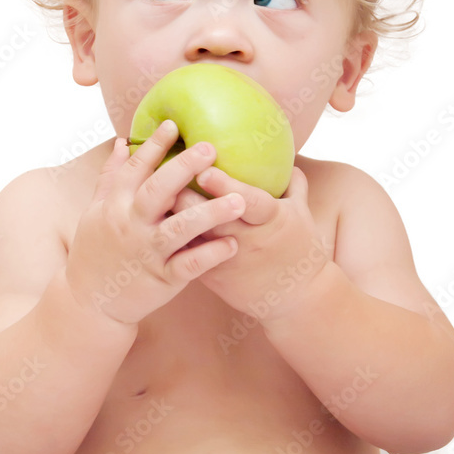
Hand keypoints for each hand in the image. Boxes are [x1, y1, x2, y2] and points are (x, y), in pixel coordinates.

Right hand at [64, 123, 246, 325]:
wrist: (88, 302)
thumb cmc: (96, 250)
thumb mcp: (95, 211)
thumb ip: (111, 177)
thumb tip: (123, 142)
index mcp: (115, 205)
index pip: (135, 169)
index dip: (154, 146)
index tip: (174, 124)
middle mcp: (130, 225)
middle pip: (158, 190)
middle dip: (184, 168)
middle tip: (211, 148)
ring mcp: (147, 252)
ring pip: (180, 228)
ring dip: (210, 213)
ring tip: (240, 200)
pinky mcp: (161, 279)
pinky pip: (189, 265)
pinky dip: (210, 254)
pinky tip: (233, 244)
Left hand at [170, 163, 331, 322]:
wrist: (296, 299)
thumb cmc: (300, 249)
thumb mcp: (301, 213)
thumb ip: (292, 183)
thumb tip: (283, 155)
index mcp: (272, 220)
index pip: (248, 201)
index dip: (226, 187)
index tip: (204, 170)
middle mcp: (248, 240)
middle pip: (210, 217)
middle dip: (185, 195)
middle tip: (163, 171)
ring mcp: (227, 260)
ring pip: (192, 235)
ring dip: (172, 214)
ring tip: (151, 192)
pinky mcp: (213, 276)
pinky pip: (186, 253)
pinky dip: (171, 235)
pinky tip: (154, 219)